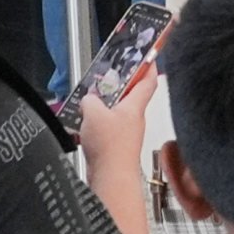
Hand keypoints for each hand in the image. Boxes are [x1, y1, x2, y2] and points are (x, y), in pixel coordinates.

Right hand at [73, 37, 157, 167]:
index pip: (148, 81)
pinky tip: (84, 125)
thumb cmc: (110, 147)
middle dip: (118, 85)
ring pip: (116, 112)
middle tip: (107, 76)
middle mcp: (134, 119)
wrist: (110, 177)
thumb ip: (90, 99)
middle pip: (130, 96)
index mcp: (134, 106)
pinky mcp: (116, 146)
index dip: (149, 66)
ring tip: (88, 102)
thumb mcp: (94, 112)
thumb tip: (88, 98)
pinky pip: (107, 128)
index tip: (149, 56)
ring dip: (104, 106)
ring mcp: (126, 133)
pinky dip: (97, 123)